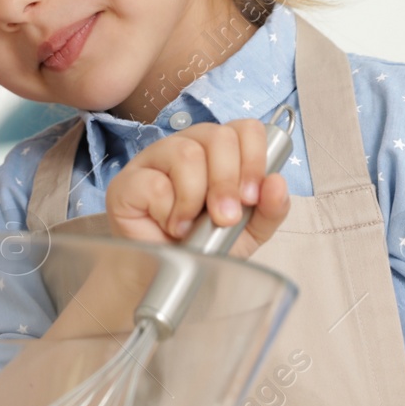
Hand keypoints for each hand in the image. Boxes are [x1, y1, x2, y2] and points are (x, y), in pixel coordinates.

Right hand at [104, 119, 289, 259]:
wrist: (165, 276)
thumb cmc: (203, 247)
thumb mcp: (249, 231)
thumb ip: (270, 209)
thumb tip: (278, 182)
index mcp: (218, 153)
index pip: (244, 129)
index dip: (254, 158)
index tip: (252, 196)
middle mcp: (186, 146)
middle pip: (217, 135)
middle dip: (227, 181)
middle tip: (226, 217)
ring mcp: (154, 160)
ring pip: (186, 153)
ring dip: (196, 197)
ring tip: (192, 225)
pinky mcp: (127, 181)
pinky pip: (155, 183)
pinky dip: (169, 212)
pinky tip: (169, 226)